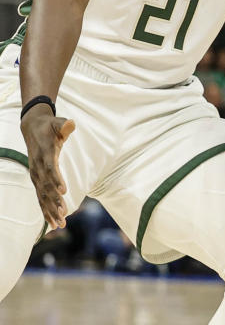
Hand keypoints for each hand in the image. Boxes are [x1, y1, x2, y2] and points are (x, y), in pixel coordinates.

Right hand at [20, 108, 75, 229]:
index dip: (56, 179)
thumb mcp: (57, 123)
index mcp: (45, 153)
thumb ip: (64, 125)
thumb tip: (70, 124)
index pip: (50, 168)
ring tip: (60, 224)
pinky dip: (45, 210)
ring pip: (42, 196)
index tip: (64, 191)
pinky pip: (40, 197)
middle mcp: (38, 167)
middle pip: (46, 186)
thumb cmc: (49, 126)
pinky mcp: (36, 179)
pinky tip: (52, 222)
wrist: (32, 128)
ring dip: (50, 210)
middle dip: (55, 201)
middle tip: (64, 214)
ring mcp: (36, 175)